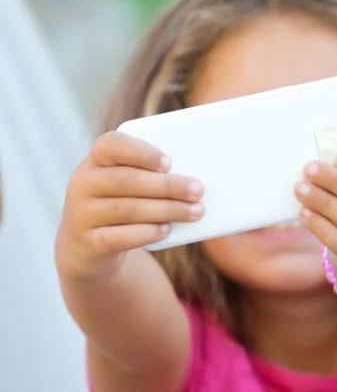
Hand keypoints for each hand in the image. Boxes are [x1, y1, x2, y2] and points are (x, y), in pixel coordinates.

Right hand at [56, 131, 203, 280]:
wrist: (88, 245)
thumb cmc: (120, 204)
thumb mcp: (127, 183)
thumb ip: (150, 174)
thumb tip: (197, 179)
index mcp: (95, 161)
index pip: (111, 145)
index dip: (140, 152)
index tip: (169, 163)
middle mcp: (83, 184)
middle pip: (125, 181)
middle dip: (167, 186)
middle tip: (198, 190)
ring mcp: (83, 214)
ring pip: (127, 209)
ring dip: (166, 210)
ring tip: (195, 211)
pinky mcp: (91, 242)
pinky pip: (120, 236)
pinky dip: (147, 232)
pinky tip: (167, 229)